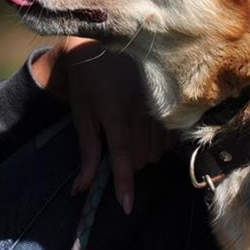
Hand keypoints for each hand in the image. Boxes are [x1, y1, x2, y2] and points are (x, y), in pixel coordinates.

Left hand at [31, 37, 171, 213]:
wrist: (102, 42)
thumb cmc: (87, 82)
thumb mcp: (81, 114)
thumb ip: (86, 152)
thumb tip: (81, 189)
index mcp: (113, 110)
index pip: (121, 155)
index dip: (123, 183)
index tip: (126, 207)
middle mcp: (139, 107)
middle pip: (140, 157)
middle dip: (127, 165)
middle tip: (115, 150)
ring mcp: (157, 103)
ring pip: (155, 150)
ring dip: (142, 155)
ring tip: (128, 138)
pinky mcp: (168, 101)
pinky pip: (168, 138)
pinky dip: (157, 144)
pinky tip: (145, 133)